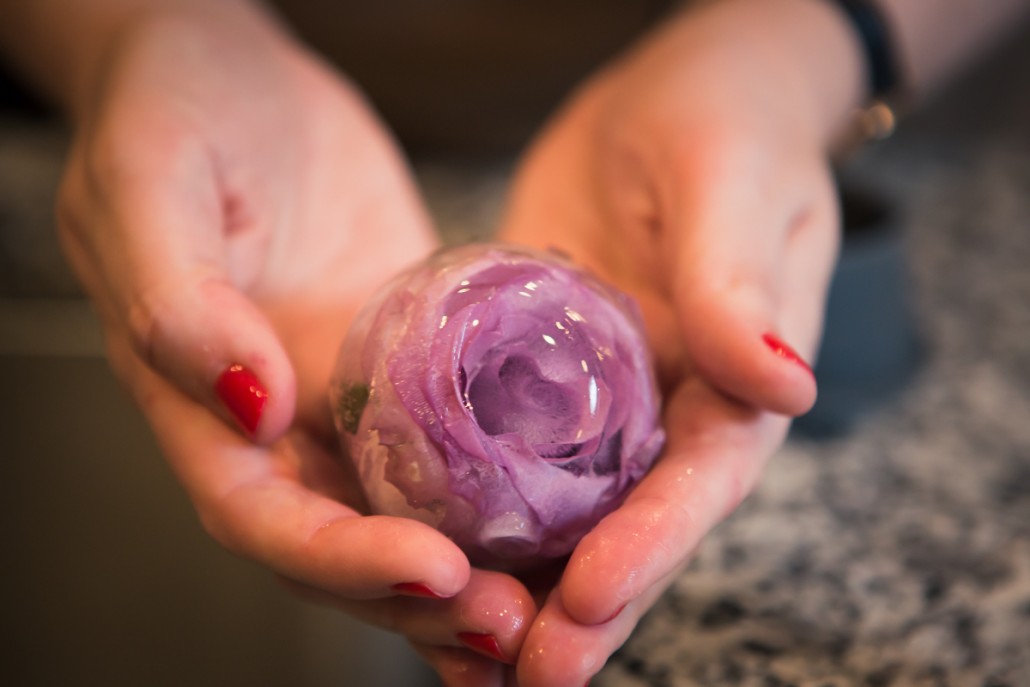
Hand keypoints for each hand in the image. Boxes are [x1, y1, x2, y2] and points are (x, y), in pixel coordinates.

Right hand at [55, 3, 532, 678]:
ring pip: (403, 507)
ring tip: (546, 610)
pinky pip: (453, 436)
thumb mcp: (153, 181)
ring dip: (468, 571)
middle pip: (340, 538)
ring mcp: (345, 391)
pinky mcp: (408, 356)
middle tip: (512, 626)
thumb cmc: (173, 109)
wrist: (229, 68)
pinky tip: (556, 527)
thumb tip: (247, 405)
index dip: (339, 557)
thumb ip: (176, 298)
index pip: (261, 511)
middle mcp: (275, 417)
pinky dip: (496, 492)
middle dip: (419, 595)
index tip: (432, 571)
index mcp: (200, 400)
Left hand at [499, 0, 861, 681]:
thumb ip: (743, 284)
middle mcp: (669, 409)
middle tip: (522, 676)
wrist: (675, 98)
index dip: (649, 548)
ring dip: (522, 583)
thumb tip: (780, 387)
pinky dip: (474, 507)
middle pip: (629, 524)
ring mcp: (600, 398)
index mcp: (737, 380)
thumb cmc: (726, 125)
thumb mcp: (731, 186)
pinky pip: (504, 447)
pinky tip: (426, 548)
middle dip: (582, 607)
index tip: (587, 601)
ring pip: (564, 509)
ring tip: (465, 655)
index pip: (697, 482)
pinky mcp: (536, 370)